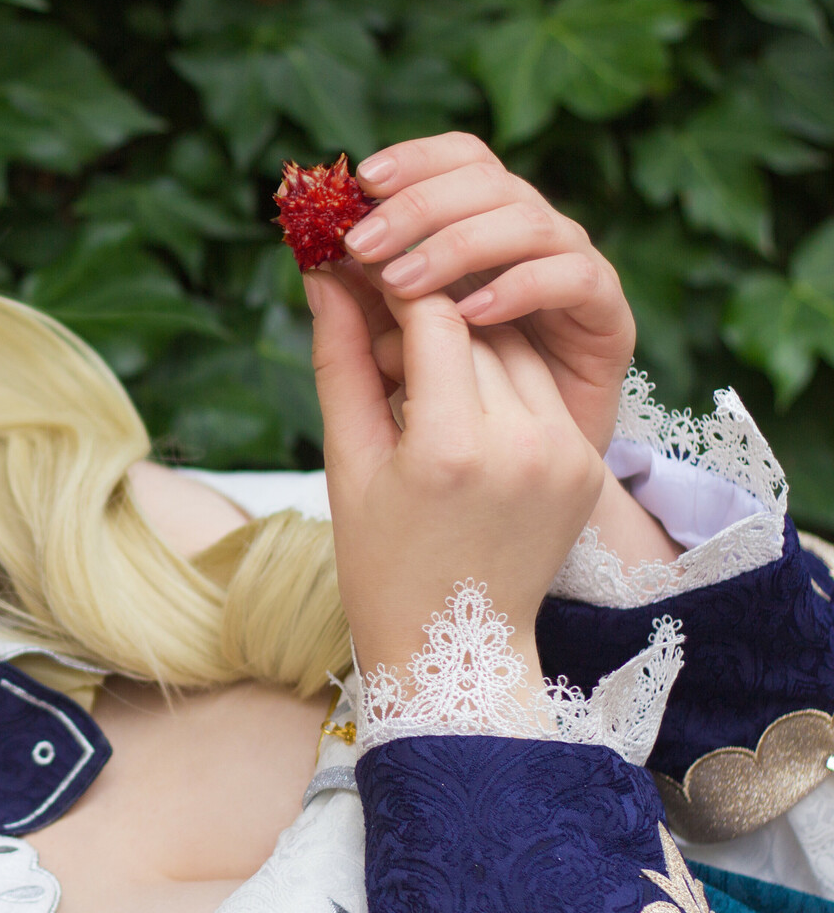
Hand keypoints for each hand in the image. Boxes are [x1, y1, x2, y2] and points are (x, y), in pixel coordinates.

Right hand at [306, 266, 607, 680]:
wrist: (454, 647)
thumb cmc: (380, 559)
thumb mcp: (348, 460)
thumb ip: (343, 358)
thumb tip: (326, 274)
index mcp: (452, 449)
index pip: (435, 317)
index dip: (395, 283)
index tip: (361, 265)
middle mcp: (522, 445)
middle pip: (478, 325)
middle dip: (427, 306)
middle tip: (379, 301)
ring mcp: (565, 455)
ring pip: (516, 348)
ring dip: (467, 336)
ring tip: (415, 362)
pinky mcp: (587, 465)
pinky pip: (542, 389)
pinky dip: (501, 377)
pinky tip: (458, 398)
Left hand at [339, 133, 635, 453]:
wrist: (510, 489)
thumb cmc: (442, 418)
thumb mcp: (388, 360)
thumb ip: (359, 315)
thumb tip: (317, 268)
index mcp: (481, 226)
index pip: (461, 158)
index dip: (416, 159)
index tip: (362, 182)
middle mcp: (529, 236)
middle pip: (489, 181)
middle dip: (419, 206)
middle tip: (363, 244)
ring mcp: (571, 269)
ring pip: (529, 222)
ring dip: (459, 245)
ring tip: (403, 284)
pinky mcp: (606, 316)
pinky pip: (574, 278)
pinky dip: (521, 287)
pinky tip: (471, 314)